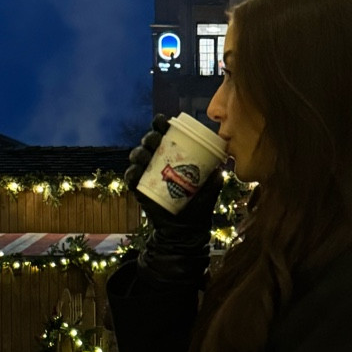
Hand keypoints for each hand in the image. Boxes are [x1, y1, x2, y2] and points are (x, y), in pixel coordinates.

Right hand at [125, 114, 223, 235]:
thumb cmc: (198, 207)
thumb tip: (220, 166)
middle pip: (149, 143)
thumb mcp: (210, 190)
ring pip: (138, 157)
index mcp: (174, 156)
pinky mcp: (140, 189)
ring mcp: (148, 175)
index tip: (161, 121)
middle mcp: (159, 161)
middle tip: (154, 139)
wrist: (186, 230)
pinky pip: (131, 178)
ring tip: (144, 156)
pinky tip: (135, 172)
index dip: (160, 125)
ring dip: (139, 153)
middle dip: (149, 137)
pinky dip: (130, 174)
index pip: (165, 135)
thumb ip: (215, 178)